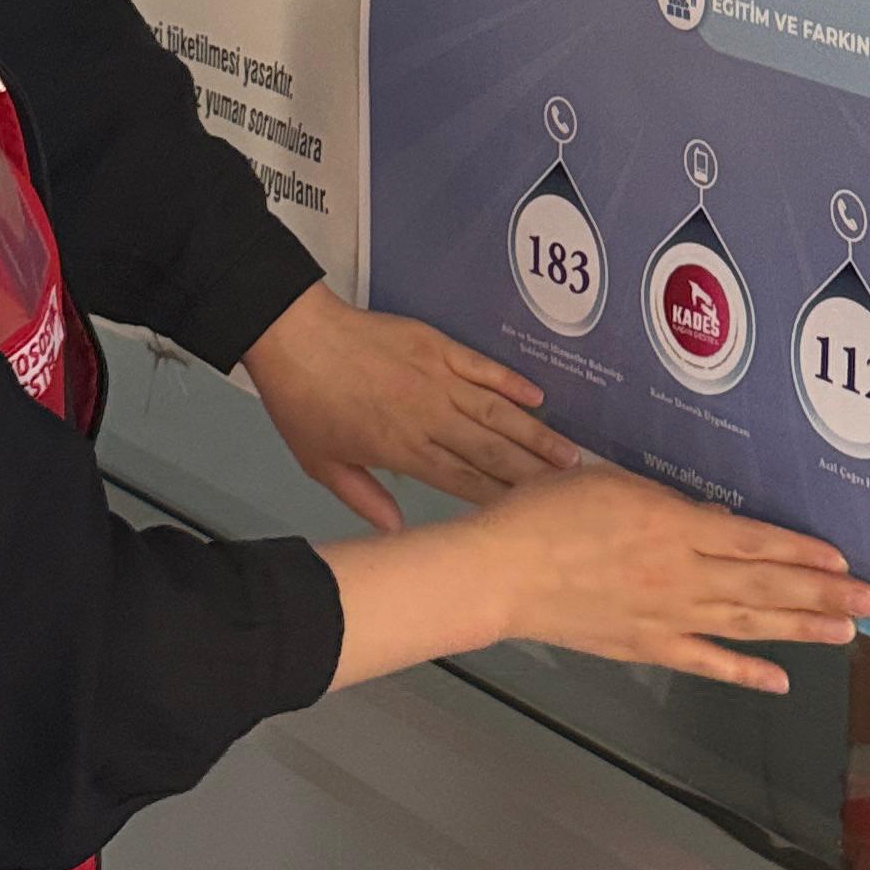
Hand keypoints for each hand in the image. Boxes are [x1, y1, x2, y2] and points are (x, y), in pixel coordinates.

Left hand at [243, 285, 574, 532]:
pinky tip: (539, 396)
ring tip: (571, 454)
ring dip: (536, 433)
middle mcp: (428, 416)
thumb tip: (398, 532)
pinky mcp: (437, 345)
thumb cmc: (304, 403)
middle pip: (492, 450)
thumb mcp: (323, 464)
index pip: (464, 481)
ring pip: (497, 411)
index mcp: (402, 449)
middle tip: (574, 491)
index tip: (533, 517)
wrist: (295, 336)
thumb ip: (365, 499)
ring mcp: (437, 377)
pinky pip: (483, 367)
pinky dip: (511, 382)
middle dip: (534, 473)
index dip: (501, 500)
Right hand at [478, 467, 869, 695]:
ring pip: (747, 623)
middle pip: (765, 584)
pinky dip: (743, 673)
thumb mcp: (612, 484)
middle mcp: (682, 575)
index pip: (755, 541)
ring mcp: (666, 616)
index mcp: (674, 527)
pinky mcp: (646, 646)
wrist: (500, 571)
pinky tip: (779, 681)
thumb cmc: (546, 513)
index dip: (801, 551)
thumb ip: (669, 506)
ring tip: (845, 632)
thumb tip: (717, 521)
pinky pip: (705, 662)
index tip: (842, 559)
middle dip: (822, 593)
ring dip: (799, 628)